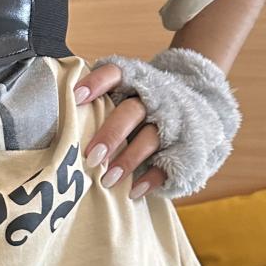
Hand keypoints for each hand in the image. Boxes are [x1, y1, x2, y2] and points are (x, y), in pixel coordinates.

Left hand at [75, 47, 241, 200]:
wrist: (207, 103)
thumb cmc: (149, 102)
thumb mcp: (132, 89)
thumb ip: (102, 97)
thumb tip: (58, 112)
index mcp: (138, 80)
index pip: (116, 73)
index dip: (96, 82)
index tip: (76, 97)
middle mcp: (156, 98)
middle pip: (132, 111)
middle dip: (111, 134)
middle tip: (90, 157)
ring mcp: (174, 123)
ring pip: (151, 138)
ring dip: (128, 160)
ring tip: (107, 180)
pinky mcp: (187, 147)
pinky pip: (170, 164)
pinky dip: (151, 179)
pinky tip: (133, 192)